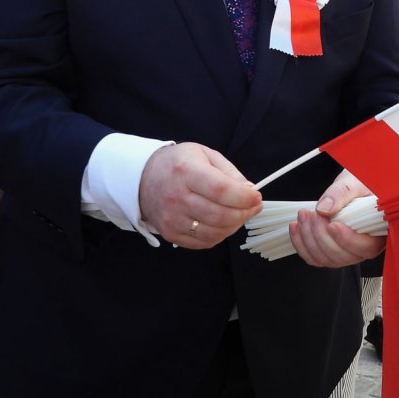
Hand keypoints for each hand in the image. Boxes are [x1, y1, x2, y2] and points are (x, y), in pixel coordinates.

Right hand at [138, 143, 260, 247]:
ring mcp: (171, 218)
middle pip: (219, 215)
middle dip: (244, 213)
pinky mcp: (170, 233)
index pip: (221, 190)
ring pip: (214, 232)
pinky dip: (220, 235)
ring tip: (240, 215)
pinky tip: (224, 224)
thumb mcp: (205, 155)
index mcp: (186, 172)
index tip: (256, 197)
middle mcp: (176, 197)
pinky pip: (203, 242)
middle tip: (253, 207)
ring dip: (234, 226)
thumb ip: (230, 172)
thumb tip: (249, 191)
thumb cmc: (178, 163)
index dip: (244, 197)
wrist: (141, 177)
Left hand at [289, 170, 385, 267]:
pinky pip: (314, 258)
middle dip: (321, 236)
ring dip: (309, 239)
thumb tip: (324, 208)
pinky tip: (296, 227)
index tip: (332, 225)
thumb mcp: (355, 181)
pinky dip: (301, 244)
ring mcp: (347, 253)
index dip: (348, 240)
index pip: (367, 247)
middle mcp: (365, 247)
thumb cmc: (361, 184)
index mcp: (380, 231)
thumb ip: (343, 192)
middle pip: (342, 256)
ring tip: (303, 215)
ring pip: (326, 259)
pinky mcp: (331, 253)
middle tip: (311, 213)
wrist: (352, 188)